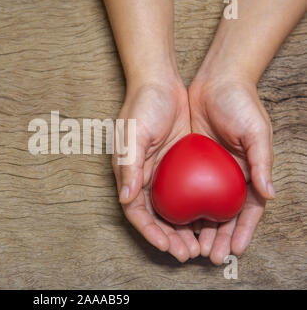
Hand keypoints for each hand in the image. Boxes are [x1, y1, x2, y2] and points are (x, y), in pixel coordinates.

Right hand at [112, 81, 199, 261]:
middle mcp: (144, 177)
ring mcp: (162, 172)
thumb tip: (126, 198)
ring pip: (172, 209)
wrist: (161, 82)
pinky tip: (208, 219)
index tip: (165, 245)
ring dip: (182, 229)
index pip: (135, 211)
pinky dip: (193, 209)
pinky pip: (186, 193)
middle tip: (186, 253)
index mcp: (129, 174)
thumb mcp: (133, 134)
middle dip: (168, 237)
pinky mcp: (179, 165)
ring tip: (198, 244)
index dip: (148, 231)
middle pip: (155, 216)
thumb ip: (128, 166)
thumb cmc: (142, 106)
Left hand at [188, 78, 274, 264]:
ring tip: (192, 248)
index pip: (248, 210)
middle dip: (219, 237)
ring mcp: (207, 170)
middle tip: (210, 256)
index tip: (235, 251)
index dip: (243, 231)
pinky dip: (183, 208)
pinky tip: (176, 223)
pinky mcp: (187, 162)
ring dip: (200, 229)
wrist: (215, 81)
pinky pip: (184, 189)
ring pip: (203, 208)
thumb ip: (262, 162)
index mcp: (248, 172)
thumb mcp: (256, 131)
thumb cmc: (241, 104)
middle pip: (224, 215)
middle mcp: (228, 175)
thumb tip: (269, 194)